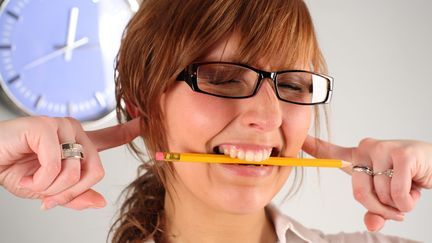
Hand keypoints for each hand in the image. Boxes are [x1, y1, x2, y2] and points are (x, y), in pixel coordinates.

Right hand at [0, 116, 139, 209]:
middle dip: (71, 192)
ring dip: (52, 188)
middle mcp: (74, 131)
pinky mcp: (47, 127)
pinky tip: (26, 171)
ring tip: (34, 179)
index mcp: (77, 143)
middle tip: (48, 197)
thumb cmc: (15, 169)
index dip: (129, 131)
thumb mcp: (49, 190)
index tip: (145, 122)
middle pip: (96, 171)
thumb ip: (76, 195)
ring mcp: (62, 127)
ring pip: (77, 172)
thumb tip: (100, 201)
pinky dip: (40, 180)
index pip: (110, 136)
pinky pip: (58, 167)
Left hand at [302, 136, 431, 230]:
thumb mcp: (387, 198)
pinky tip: (416, 188)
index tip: (297, 141)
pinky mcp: (401, 154)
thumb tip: (370, 224)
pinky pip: (396, 193)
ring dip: (397, 205)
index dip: (312, 147)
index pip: (329, 152)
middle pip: (358, 194)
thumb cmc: (407, 179)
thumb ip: (375, 211)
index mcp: (357, 157)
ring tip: (407, 190)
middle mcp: (365, 149)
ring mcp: (382, 149)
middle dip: (380, 209)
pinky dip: (407, 201)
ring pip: (380, 195)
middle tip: (396, 207)